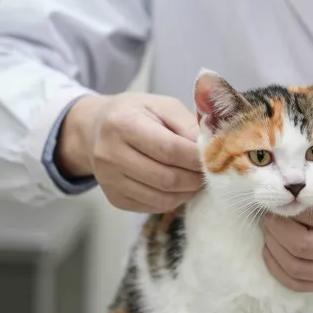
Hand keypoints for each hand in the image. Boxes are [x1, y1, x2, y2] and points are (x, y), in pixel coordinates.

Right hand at [58, 93, 204, 212]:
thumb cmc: (138, 114)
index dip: (197, 158)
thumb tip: (211, 147)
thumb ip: (188, 124)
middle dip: (196, 178)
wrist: (96, 129)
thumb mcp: (163, 106)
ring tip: (198, 178)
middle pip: (166, 178)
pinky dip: (174, 199)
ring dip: (188, 191)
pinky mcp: (114, 198)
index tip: (215, 157)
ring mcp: (109, 180)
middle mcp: (110, 155)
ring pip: (161, 198)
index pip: (169, 149)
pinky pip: (153, 206)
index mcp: (123, 124)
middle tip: (212, 172)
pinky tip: (180, 186)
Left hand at [262, 151, 312, 291]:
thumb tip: (289, 172)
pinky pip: (300, 284)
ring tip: (270, 229)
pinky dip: (278, 269)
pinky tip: (273, 251)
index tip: (279, 193)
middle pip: (302, 244)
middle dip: (276, 227)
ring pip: (297, 267)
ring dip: (273, 248)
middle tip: (269, 212)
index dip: (290, 204)